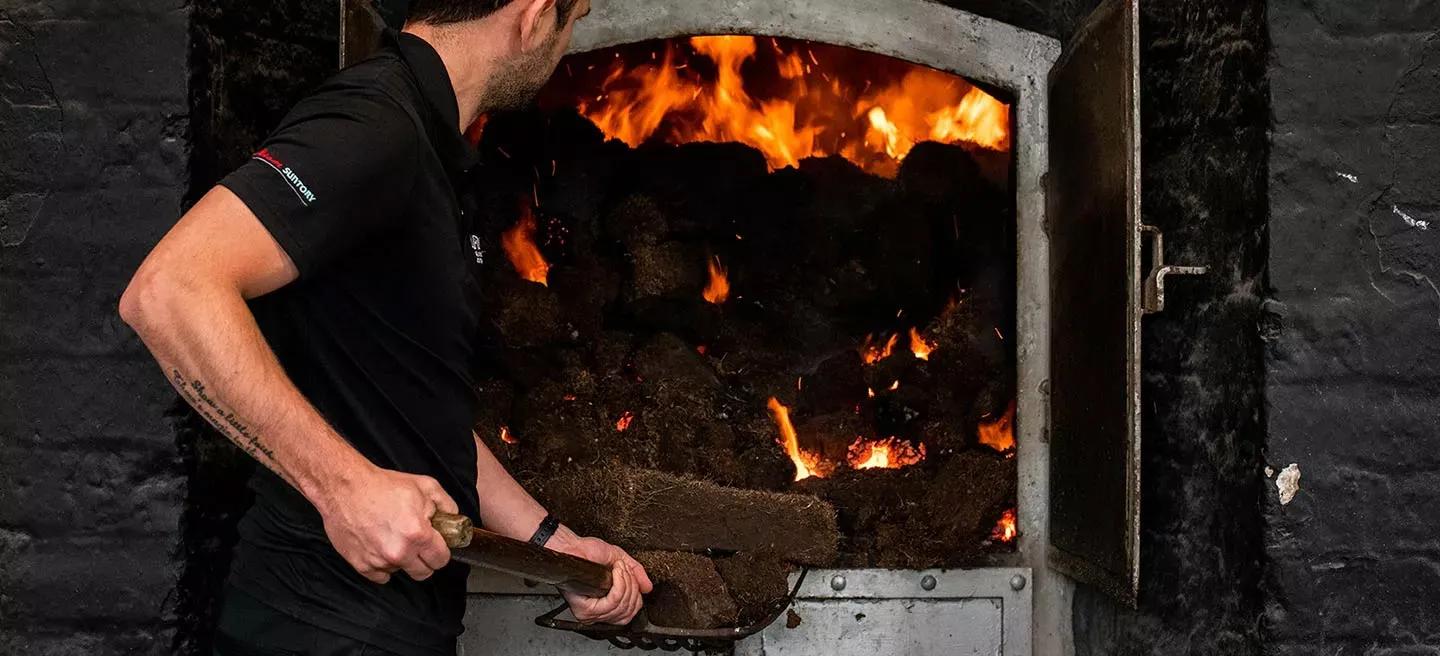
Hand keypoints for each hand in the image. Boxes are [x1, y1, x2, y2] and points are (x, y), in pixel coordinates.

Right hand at [315, 465, 458, 584]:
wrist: (345, 487)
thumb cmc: (381, 485)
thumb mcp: (425, 486)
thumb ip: (446, 505)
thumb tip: (454, 519)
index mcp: (417, 534)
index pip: (441, 560)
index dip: (441, 552)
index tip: (436, 546)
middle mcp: (399, 552)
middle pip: (423, 573)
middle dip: (424, 559)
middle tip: (417, 543)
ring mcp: (378, 561)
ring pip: (401, 572)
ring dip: (401, 560)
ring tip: (393, 537)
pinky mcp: (360, 565)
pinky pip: (380, 576)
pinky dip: (382, 565)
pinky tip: (380, 546)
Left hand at [548, 527, 653, 624]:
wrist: (572, 547)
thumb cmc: (588, 552)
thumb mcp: (620, 560)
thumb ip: (636, 574)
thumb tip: (647, 588)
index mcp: (604, 605)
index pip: (630, 613)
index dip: (635, 595)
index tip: (632, 577)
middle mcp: (597, 613)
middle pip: (628, 611)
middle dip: (632, 586)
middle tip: (624, 570)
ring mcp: (591, 613)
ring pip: (622, 606)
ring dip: (626, 582)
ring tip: (619, 568)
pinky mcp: (585, 609)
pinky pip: (613, 601)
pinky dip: (619, 584)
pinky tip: (615, 572)